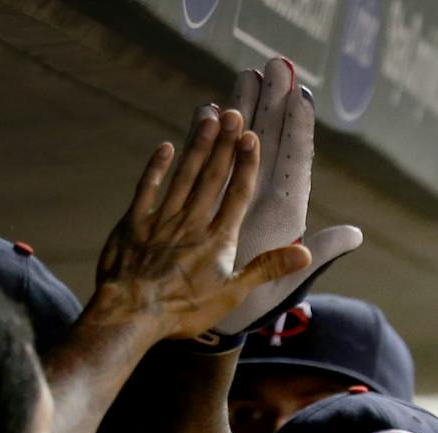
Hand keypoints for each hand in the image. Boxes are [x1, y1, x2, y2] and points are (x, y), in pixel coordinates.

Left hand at [89, 105, 312, 342]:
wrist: (132, 314)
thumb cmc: (184, 310)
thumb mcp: (232, 295)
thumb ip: (267, 269)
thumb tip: (305, 254)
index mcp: (218, 240)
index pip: (237, 194)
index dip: (246, 165)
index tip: (252, 138)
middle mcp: (192, 222)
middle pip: (212, 176)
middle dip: (225, 144)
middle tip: (235, 113)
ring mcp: (162, 220)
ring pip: (183, 175)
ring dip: (197, 145)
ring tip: (209, 117)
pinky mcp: (134, 223)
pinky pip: (148, 188)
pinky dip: (157, 167)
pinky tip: (166, 147)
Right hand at [215, 58, 362, 334]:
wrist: (212, 318)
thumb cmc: (252, 306)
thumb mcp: (291, 280)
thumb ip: (320, 252)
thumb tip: (356, 234)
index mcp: (285, 211)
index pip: (295, 161)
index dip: (297, 128)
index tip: (300, 95)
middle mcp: (261, 198)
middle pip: (269, 141)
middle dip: (272, 103)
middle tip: (276, 65)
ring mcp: (233, 195)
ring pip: (238, 144)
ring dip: (241, 109)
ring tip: (244, 75)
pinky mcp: (206, 199)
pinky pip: (207, 159)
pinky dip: (207, 134)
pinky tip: (207, 109)